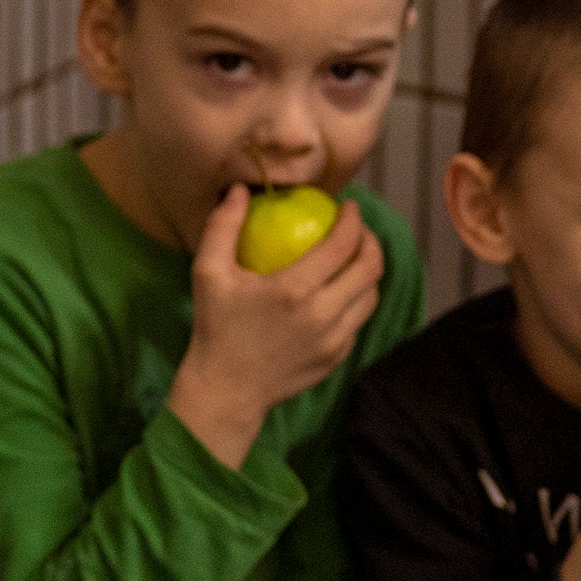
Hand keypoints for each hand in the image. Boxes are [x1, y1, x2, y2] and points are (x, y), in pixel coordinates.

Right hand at [164, 182, 387, 471]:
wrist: (227, 391)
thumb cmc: (215, 328)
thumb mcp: (208, 275)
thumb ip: (222, 227)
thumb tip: (240, 190)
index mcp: (294, 291)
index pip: (342, 245)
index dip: (353, 220)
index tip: (349, 207)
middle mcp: (322, 315)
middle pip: (370, 268)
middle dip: (371, 240)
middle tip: (358, 229)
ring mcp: (334, 340)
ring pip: (371, 296)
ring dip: (369, 271)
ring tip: (355, 257)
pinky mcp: (337, 358)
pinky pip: (358, 321)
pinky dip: (357, 300)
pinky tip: (342, 291)